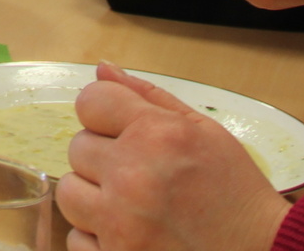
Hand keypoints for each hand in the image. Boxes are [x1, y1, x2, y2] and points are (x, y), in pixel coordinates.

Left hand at [57, 62, 289, 250]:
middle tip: (142, 174)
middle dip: (105, 157)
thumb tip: (102, 69)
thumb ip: (149, 97)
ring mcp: (120, 224)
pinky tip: (132, 233)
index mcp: (156, 135)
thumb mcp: (204, 131)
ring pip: (69, 192)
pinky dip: (98, 236)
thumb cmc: (235, 192)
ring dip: (94, 196)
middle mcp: (132, 176)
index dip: (105, 113)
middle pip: (78, 147)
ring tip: (132, 204)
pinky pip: (76, 238)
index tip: (122, 129)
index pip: (90, 101)